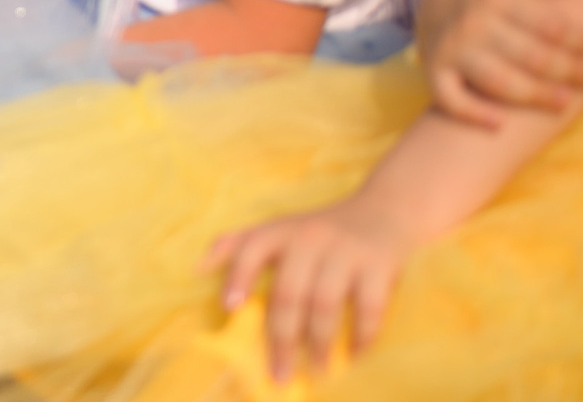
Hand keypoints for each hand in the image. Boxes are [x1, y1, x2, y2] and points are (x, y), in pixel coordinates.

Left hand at [207, 187, 422, 382]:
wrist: (383, 211)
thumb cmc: (319, 230)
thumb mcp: (278, 228)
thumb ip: (238, 245)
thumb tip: (198, 268)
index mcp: (281, 231)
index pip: (252, 249)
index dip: (238, 276)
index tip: (229, 308)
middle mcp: (310, 239)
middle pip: (289, 292)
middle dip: (281, 336)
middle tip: (278, 371)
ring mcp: (345, 252)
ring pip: (325, 304)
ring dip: (319, 341)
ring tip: (316, 368)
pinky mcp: (379, 266)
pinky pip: (369, 307)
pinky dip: (362, 335)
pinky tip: (355, 355)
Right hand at [416, 0, 582, 125]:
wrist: (432, 3)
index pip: (549, 25)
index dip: (581, 42)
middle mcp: (473, 24)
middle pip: (532, 57)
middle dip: (568, 72)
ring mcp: (453, 50)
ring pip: (501, 82)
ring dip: (537, 96)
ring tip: (565, 102)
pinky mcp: (435, 72)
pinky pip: (451, 99)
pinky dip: (472, 114)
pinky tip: (499, 124)